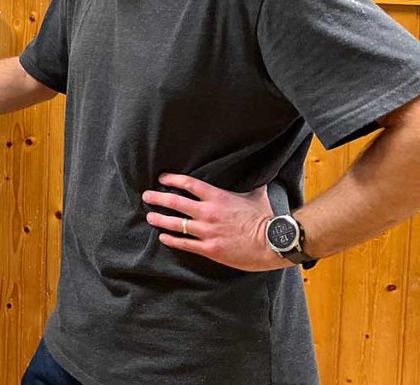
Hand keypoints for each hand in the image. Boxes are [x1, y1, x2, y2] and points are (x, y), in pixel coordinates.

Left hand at [141, 173, 290, 271]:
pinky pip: (185, 244)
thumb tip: (262, 172)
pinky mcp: (210, 248)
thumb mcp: (257, 195)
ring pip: (176, 224)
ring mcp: (207, 231)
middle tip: (147, 196)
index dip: (172, 180)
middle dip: (158, 198)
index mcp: (217, 197)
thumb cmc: (266, 218)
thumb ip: (253, 184)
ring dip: (160, 220)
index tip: (162, 179)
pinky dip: (172, 240)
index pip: (188, 184)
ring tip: (150, 217)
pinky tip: (163, 238)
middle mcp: (208, 212)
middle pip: (175, 203)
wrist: (274, 242)